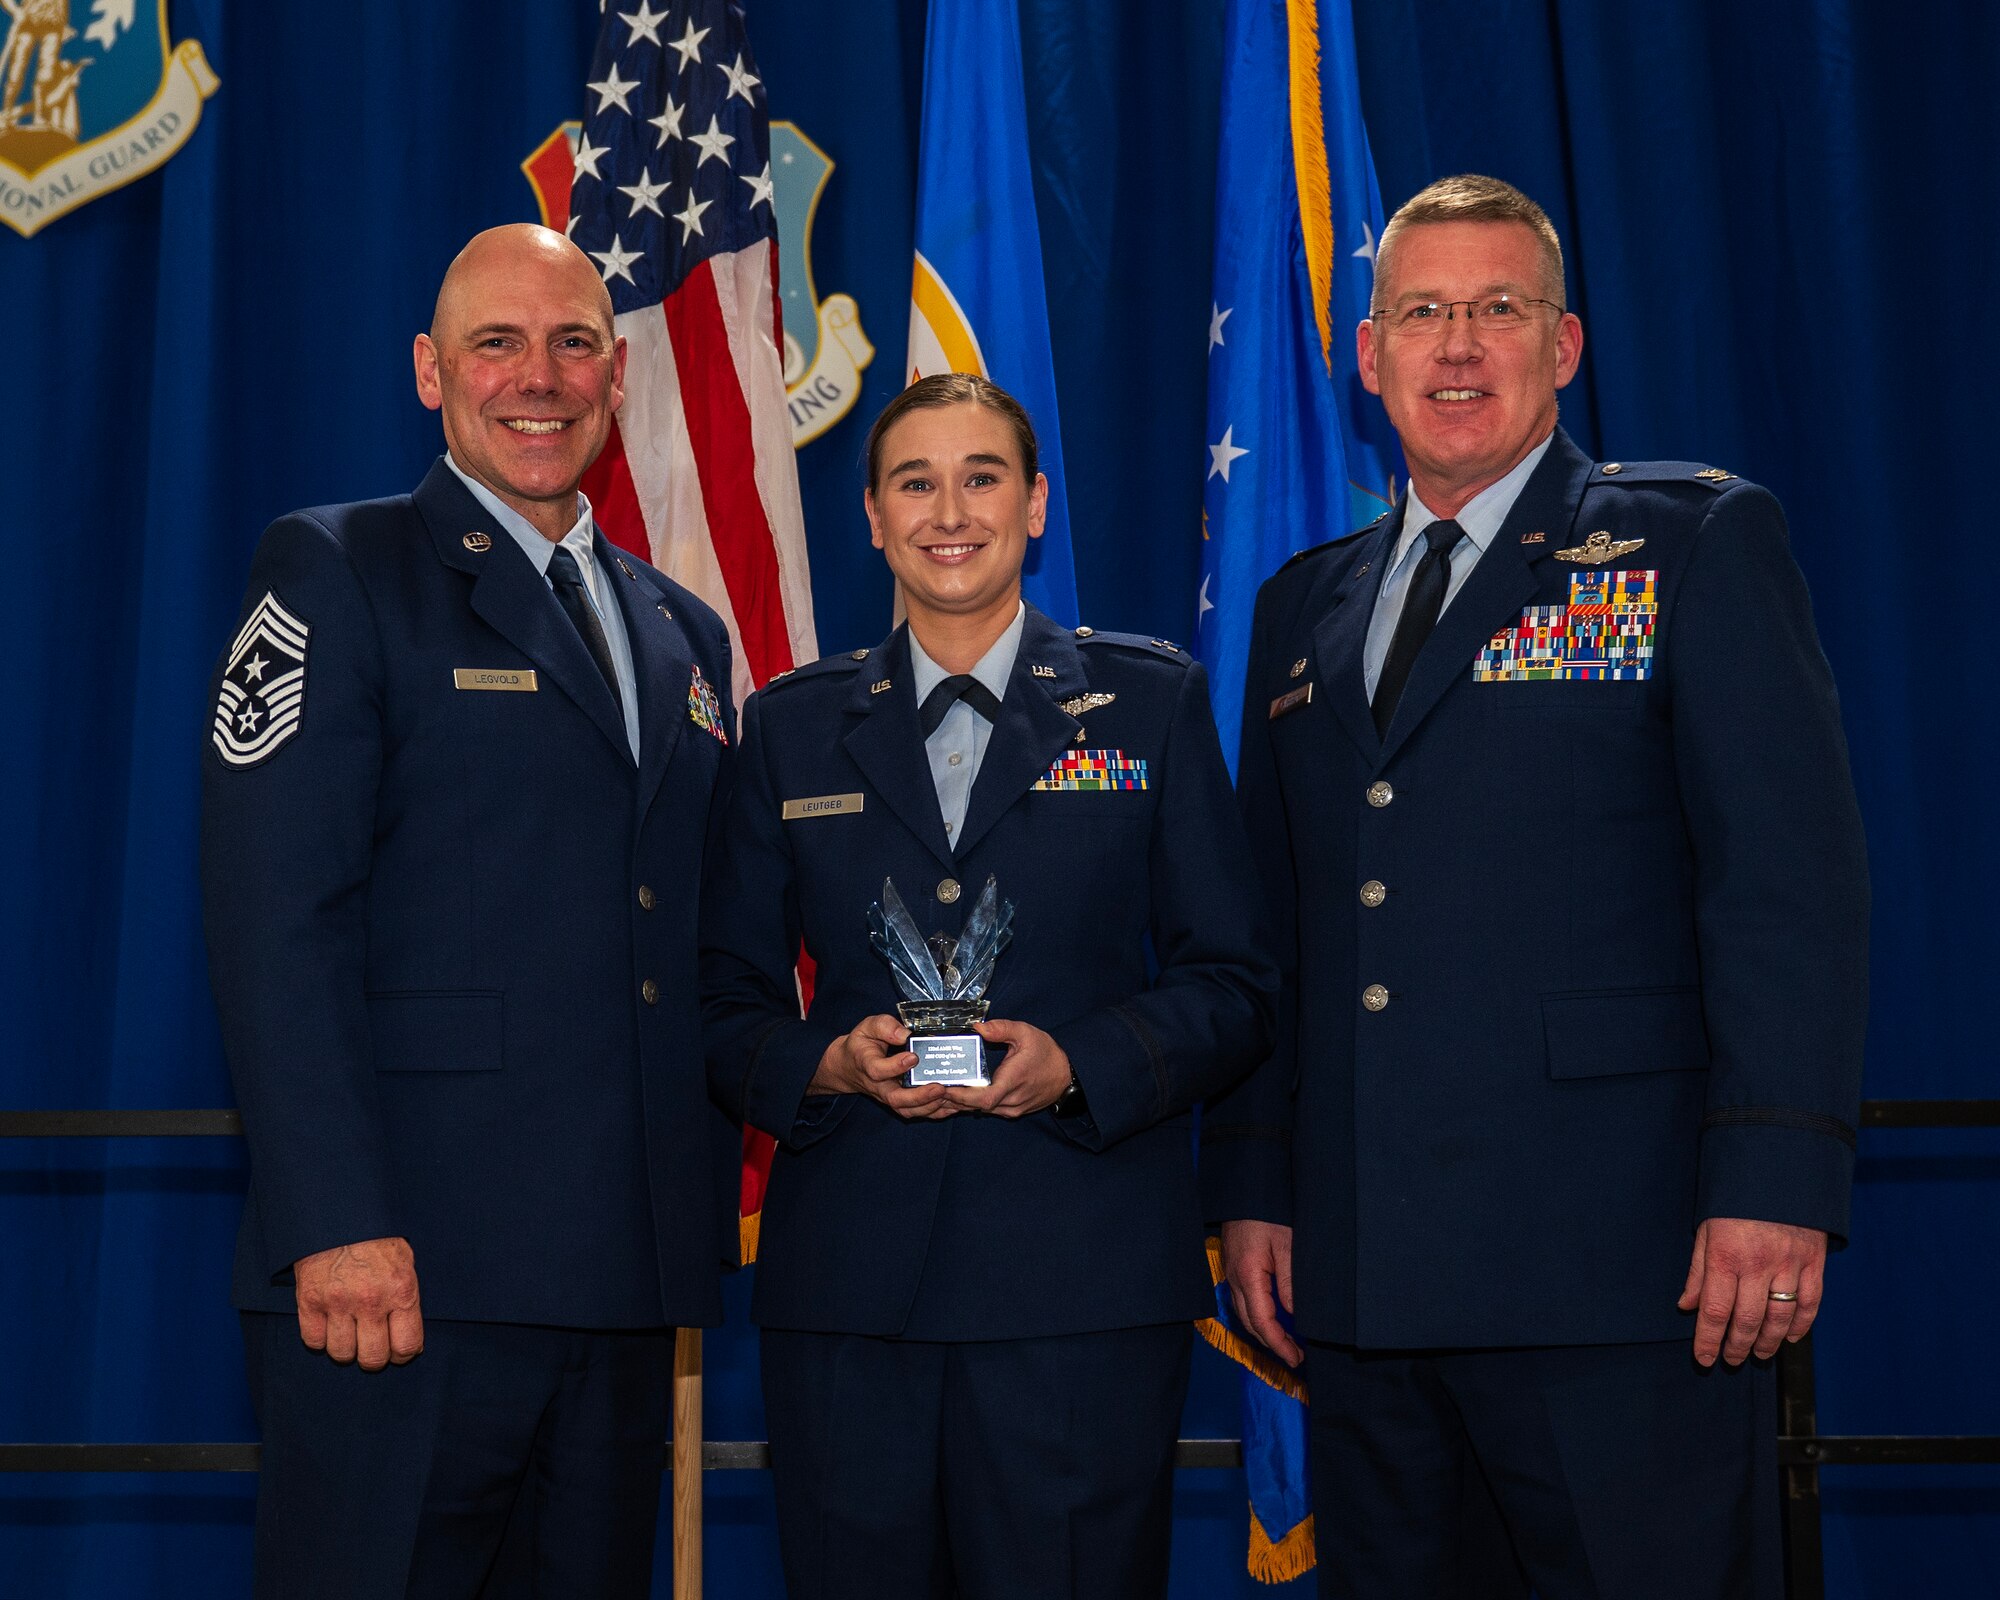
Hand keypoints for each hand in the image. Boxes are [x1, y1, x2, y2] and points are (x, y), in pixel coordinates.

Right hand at [294, 1236, 423, 1370]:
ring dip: (346, 1349)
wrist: (339, 1212)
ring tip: (350, 1334)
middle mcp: (370, 1301)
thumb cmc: (378, 1237)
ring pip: (341, 1354)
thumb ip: (405, 1298)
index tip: (397, 1350)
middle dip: (374, 1357)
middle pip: (372, 1358)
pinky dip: (320, 1339)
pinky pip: (313, 1341)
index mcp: (401, 1290)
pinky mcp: (309, 1301)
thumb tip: (409, 1339)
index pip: (407, 1346)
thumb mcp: (405, 1261)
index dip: (402, 1354)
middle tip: (372, 1346)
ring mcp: (338, 1303)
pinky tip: (328, 1326)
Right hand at [808, 1014, 956, 1119]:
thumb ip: (884, 1026)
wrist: (850, 1066)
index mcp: (868, 1064)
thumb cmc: (862, 1044)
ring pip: (907, 1110)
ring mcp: (889, 1096)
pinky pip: (916, 1112)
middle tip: (939, 1087)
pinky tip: (952, 1106)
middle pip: (896, 1099)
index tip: (913, 1057)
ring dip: (929, 1106)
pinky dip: (935, 1112)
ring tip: (949, 1096)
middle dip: (919, 1096)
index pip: (878, 1070)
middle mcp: (879, 1086)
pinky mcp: (900, 1102)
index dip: (896, 1066)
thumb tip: (904, 1034)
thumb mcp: (867, 1027)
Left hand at [944, 1019, 1073, 1116]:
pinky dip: (972, 1104)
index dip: (963, 1096)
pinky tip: (958, 1096)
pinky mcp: (1012, 1111)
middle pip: (977, 1106)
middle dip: (954, 1099)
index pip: (985, 1097)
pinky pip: (988, 1110)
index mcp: (1014, 1080)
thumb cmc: (1047, 1053)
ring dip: (961, 1103)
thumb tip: (977, 1026)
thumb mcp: (1026, 1032)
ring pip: (981, 1110)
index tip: (944, 1088)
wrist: (1066, 1075)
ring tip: (939, 1091)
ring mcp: (1012, 1108)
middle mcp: (1012, 1100)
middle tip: (932, 1088)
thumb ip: (1001, 1028)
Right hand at [1220, 1218, 1299, 1367]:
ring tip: (1288, 1342)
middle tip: (1296, 1356)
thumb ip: (1290, 1282)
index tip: (1296, 1359)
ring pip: (1245, 1314)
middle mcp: (1235, 1279)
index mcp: (1248, 1276)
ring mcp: (1231, 1274)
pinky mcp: (1234, 1267)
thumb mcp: (1287, 1245)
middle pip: (1250, 1323)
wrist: (1246, 1191)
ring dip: (1265, 1331)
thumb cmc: (1268, 1214)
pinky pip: (1243, 1301)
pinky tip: (1273, 1317)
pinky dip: (1258, 1316)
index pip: (1262, 1322)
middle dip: (1272, 1344)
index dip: (1279, 1344)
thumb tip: (1295, 1315)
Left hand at [1678, 1216, 1827, 1365]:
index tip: (1704, 1359)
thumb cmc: (1735, 1202)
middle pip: (1748, 1320)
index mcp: (1726, 1256)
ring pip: (1780, 1317)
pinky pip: (1810, 1303)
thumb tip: (1687, 1306)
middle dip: (1737, 1346)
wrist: (1779, 1170)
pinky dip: (1801, 1325)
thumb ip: (1698, 1271)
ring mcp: (1790, 1264)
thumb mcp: (1706, 1229)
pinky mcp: (1814, 1262)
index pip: (1715, 1311)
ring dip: (1768, 1342)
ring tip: (1757, 1354)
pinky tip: (1791, 1338)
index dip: (1708, 1340)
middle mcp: (1758, 1264)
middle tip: (1731, 1360)